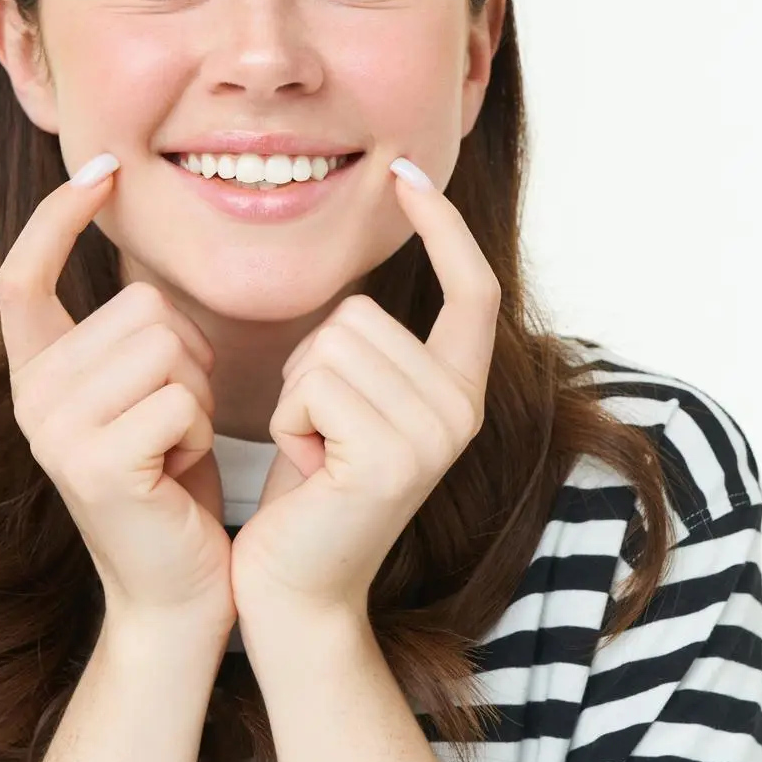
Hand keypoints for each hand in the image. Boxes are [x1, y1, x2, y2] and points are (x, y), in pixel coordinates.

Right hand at [0, 152, 234, 633]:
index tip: (103, 170)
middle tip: (177, 423)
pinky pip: (181, 398)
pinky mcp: (92, 463)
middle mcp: (30, 397)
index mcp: (36, 374)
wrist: (179, 591)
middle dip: (189, 356)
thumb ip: (132, 333)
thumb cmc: (174, 485)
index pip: (24, 273)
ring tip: (177, 448)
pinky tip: (179, 473)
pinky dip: (202, 432)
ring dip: (199, 395)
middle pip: (140, 306)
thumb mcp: (148, 392)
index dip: (58, 216)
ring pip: (167, 346)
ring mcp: (53, 430)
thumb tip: (145, 248)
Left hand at [229, 157, 500, 624]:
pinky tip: (308, 471)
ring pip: (331, 344)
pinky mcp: (391, 458)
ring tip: (315, 454)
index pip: (472, 290)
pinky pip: (314, 384)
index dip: (443, 227)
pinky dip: (288, 421)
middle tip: (320, 437)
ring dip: (297, 395)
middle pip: (361, 314)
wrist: (293, 590)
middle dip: (312, 366)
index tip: (404, 172)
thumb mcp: (345, 404)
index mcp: (459, 391)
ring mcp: (434, 435)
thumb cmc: (307, 495)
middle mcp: (462, 410)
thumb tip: (357, 289)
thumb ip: (367, 350)